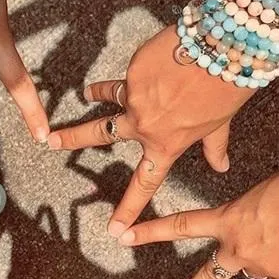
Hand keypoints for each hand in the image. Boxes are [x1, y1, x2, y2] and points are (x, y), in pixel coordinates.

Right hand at [46, 24, 253, 233]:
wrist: (224, 48)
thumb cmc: (227, 89)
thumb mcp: (220, 124)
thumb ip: (214, 146)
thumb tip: (222, 166)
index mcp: (166, 145)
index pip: (143, 184)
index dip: (128, 208)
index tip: (114, 230)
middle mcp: (144, 126)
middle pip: (100, 134)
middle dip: (73, 138)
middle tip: (51, 141)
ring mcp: (134, 99)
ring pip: (109, 97)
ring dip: (95, 94)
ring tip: (86, 93)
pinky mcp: (134, 72)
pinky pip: (134, 73)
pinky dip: (143, 69)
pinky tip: (157, 59)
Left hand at [118, 165, 278, 278]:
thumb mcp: (268, 191)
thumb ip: (251, 215)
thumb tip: (255, 239)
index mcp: (229, 219)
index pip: (181, 225)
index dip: (150, 231)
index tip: (123, 235)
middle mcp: (240, 248)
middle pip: (208, 277)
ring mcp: (263, 268)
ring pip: (254, 273)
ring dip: (263, 262)